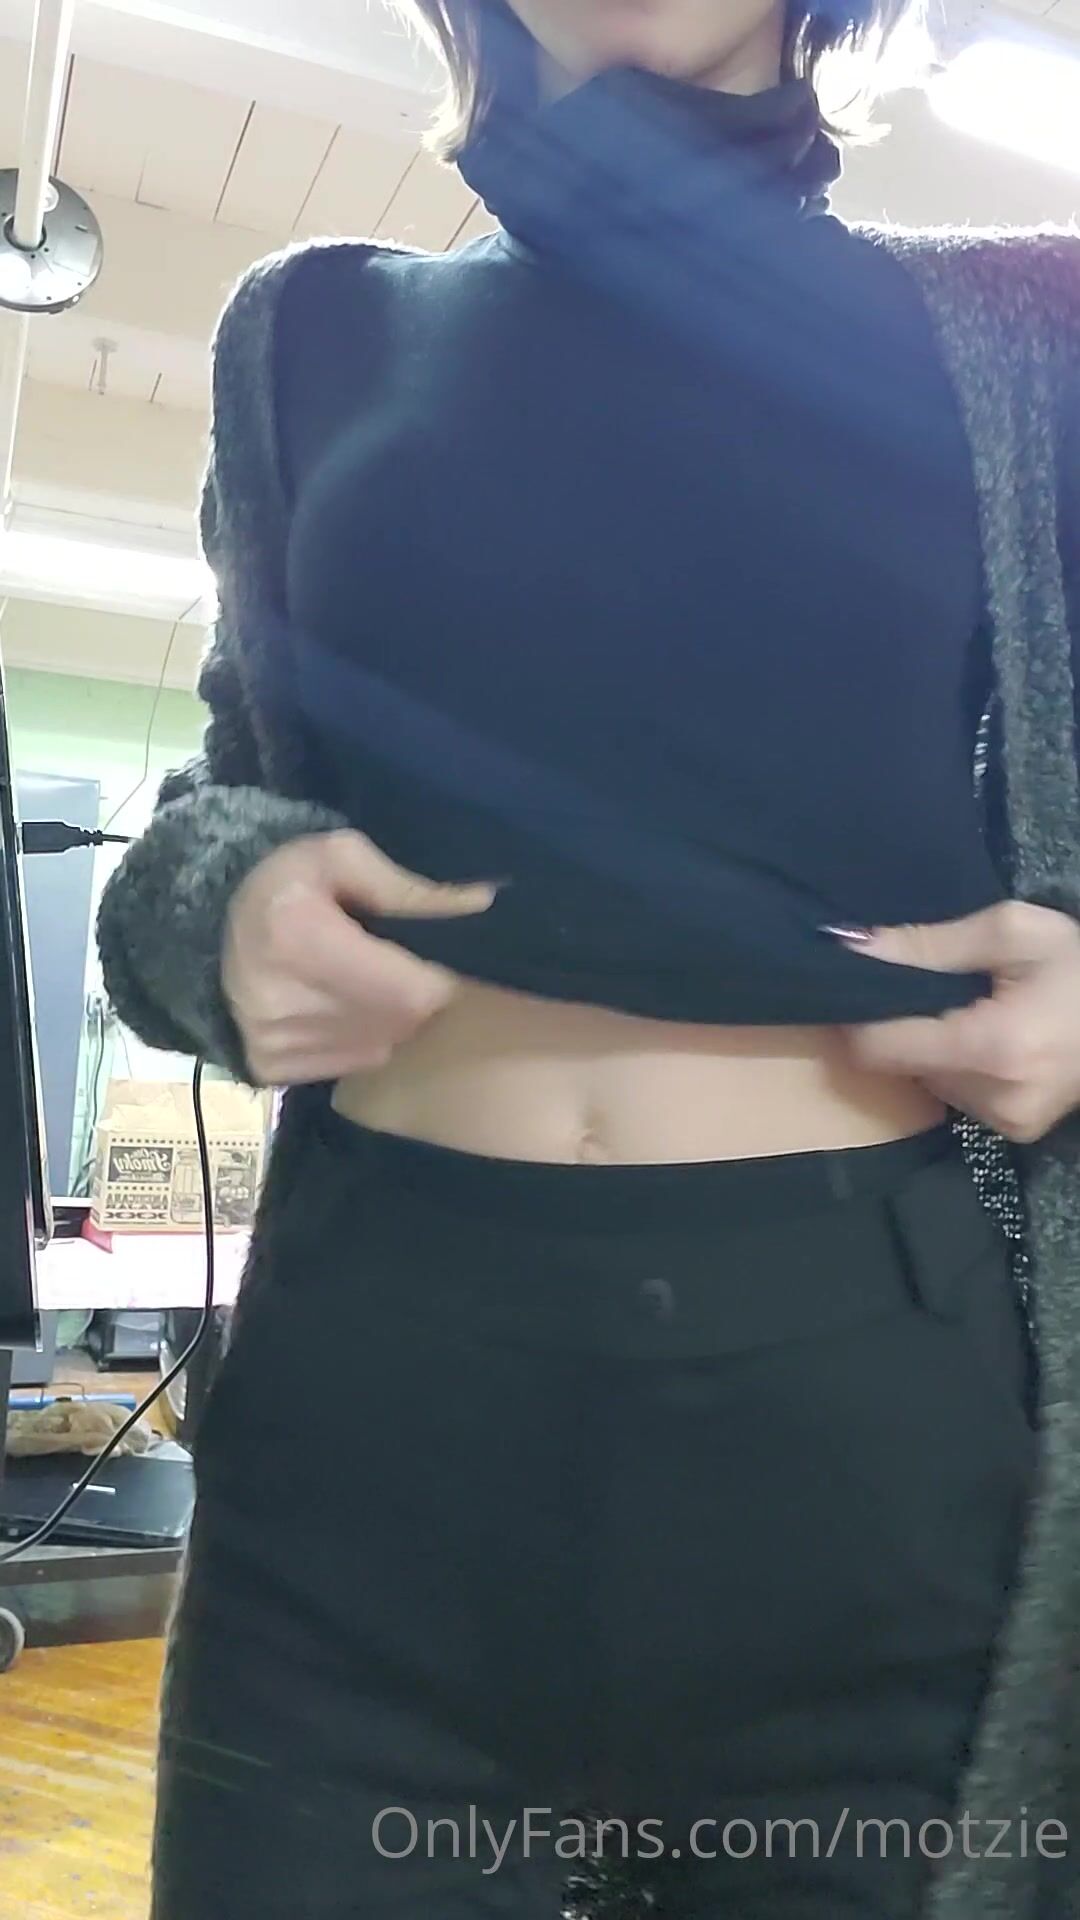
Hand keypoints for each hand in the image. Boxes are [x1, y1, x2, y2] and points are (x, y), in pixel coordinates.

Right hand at [223, 830, 497, 1085]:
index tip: (429, 958)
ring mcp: (270, 1040)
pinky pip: (349, 1063)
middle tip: (393, 965)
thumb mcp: (342, 857)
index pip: (409, 990)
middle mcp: (278, 998)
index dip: (435, 978)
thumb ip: (411, 887)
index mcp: (297, 935)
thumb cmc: (287, 882)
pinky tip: (334, 1008)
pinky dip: (356, 1039)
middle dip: (413, 996)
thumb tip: (482, 902)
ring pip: (379, 1045)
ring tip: (359, 983)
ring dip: (385, 1019)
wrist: (211, 926)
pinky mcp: (265, 1067)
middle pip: (399, 1021)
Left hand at [837, 901, 1079, 1142]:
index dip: (861, 1019)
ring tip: (972, 1013)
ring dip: (935, 1049)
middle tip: (933, 991)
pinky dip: (963, 1069)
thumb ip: (928, 944)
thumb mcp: (1012, 932)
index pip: (885, 1048)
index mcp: (995, 1046)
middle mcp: (997, 1097)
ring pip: (930, 1082)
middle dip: (905, 1027)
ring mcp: (1009, 1122)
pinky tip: (993, 1042)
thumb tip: (852, 946)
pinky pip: (960, 1096)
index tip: (855, 990)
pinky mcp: (1018, 1132)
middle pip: (905, 1064)